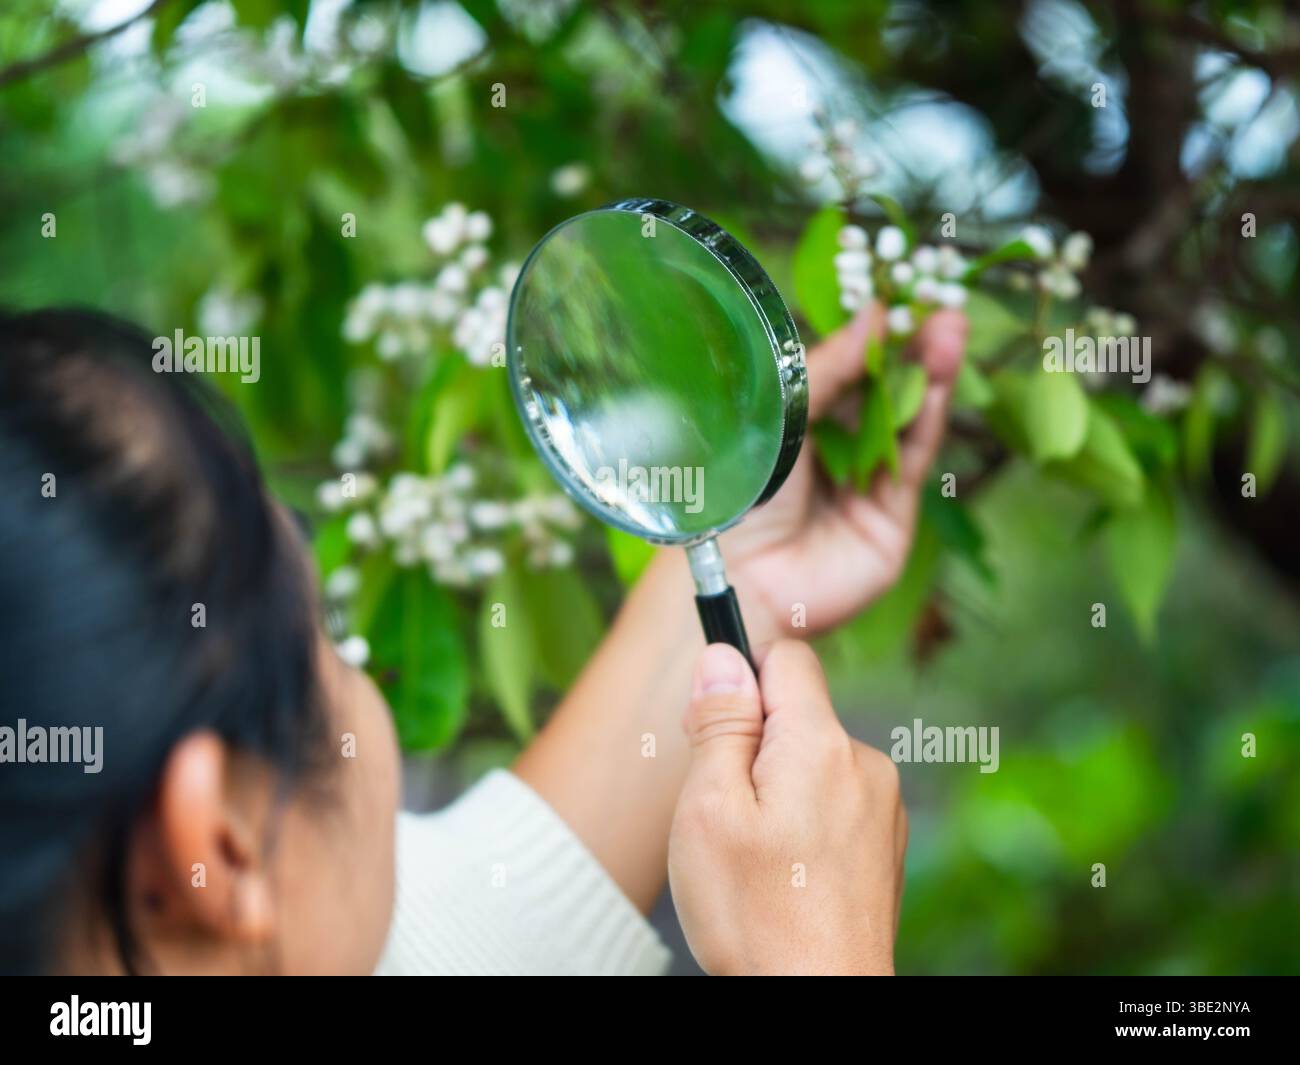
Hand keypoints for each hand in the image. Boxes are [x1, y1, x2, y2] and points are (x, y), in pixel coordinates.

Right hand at [667, 641, 906, 975]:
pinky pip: (834, 801)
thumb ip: (720, 723)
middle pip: (797, 714)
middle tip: (722, 809)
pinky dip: (804, 821)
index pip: (787, 658)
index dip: (741, 677)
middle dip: (752, 744)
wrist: (816, 1003)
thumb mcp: (709, 808)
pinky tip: (784, 873)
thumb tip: (723, 656)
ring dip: (777, 788)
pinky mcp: (885, 844)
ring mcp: (883, 806)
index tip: (714, 725)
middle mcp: (864, 765)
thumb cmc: (756, 915)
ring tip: (755, 854)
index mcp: (820, 745)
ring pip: (813, 761)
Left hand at [723, 304, 966, 637]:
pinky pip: (911, 460)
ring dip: (931, 376)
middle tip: (939, 306)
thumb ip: (826, 372)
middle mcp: (833, 454)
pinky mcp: (890, 518)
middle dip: (912, 350)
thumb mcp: (779, 419)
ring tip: (951, 329)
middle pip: (883, 394)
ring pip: (906, 422)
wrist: (740, 577)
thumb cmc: (739, 497)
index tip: (896, 299)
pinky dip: (927, 419)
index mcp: (796, 429)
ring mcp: (865, 486)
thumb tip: (871, 317)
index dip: (873, 340)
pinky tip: (938, 380)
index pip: (844, 375)